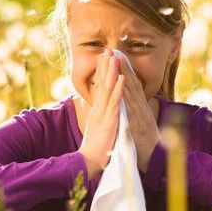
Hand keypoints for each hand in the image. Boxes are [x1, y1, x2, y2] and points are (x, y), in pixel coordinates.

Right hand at [78, 48, 125, 179]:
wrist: (90, 161)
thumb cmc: (96, 146)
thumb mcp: (98, 127)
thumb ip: (100, 116)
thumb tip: (102, 108)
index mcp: (97, 110)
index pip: (99, 86)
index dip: (102, 71)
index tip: (104, 57)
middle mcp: (98, 108)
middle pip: (102, 83)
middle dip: (105, 66)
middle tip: (107, 49)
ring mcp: (103, 113)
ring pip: (108, 89)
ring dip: (111, 72)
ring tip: (114, 57)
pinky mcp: (109, 120)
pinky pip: (115, 102)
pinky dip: (119, 89)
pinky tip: (122, 78)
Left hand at [115, 53, 161, 172]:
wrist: (156, 160)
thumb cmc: (146, 144)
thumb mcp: (140, 125)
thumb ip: (137, 113)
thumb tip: (133, 103)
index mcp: (140, 108)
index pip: (132, 86)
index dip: (125, 71)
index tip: (118, 56)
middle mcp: (142, 108)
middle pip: (132, 84)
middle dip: (124, 67)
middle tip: (116, 51)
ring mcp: (141, 115)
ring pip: (132, 93)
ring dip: (124, 76)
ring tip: (117, 61)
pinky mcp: (138, 125)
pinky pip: (131, 109)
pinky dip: (127, 97)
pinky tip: (121, 87)